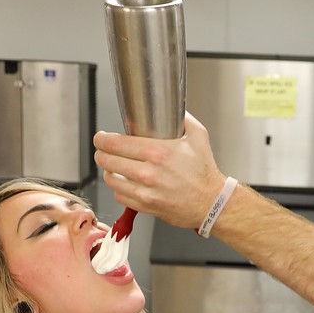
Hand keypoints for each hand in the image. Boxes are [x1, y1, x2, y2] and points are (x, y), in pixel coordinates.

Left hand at [93, 113, 227, 228]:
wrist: (212, 203)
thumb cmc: (205, 171)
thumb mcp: (198, 136)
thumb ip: (182, 118)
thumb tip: (172, 106)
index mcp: (157, 152)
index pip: (115, 143)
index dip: (102, 139)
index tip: (101, 138)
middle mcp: (148, 172)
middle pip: (107, 160)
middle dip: (101, 154)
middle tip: (103, 151)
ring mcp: (145, 191)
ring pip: (110, 180)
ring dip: (108, 172)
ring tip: (113, 167)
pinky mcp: (146, 206)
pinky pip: (120, 196)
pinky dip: (119, 189)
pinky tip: (125, 183)